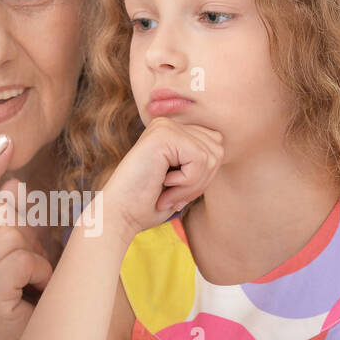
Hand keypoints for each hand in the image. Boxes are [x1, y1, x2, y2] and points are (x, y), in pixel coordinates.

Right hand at [0, 136, 54, 339]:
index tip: (4, 141)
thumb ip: (5, 218)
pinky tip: (29, 293)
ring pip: (12, 235)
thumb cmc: (17, 298)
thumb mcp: (8, 250)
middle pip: (0, 212)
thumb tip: (14, 185)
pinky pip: (22, 259)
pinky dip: (38, 273)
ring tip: (26, 283)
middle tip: (24, 267)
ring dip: (33, 257)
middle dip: (25, 234)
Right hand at [96, 118, 223, 239]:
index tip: (177, 192)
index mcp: (172, 132)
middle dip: (201, 180)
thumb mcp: (183, 182)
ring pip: (211, 156)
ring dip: (193, 184)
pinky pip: (200, 159)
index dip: (204, 177)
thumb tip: (220, 148)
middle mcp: (168, 124)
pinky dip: (187, 182)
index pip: (215, 147)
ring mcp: (165, 126)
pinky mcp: (163, 134)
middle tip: (173, 194)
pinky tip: (163, 184)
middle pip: (217, 149)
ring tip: (167, 191)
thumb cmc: (147, 204)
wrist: (119, 214)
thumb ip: (200, 163)